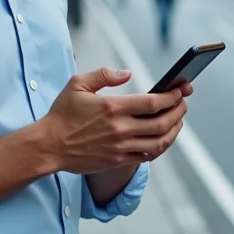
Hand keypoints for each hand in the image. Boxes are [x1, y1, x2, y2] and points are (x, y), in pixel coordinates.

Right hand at [40, 68, 189, 174]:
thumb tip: (127, 73)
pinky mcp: (118, 160)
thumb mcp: (78, 84)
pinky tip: (164, 138)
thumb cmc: (62, 114)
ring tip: (178, 120)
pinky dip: (161, 146)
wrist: (49, 146)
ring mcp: (120, 147)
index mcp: (113, 107)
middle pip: (162, 122)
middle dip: (179, 111)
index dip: (172, 96)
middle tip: (184, 103)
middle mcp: (120, 129)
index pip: (153, 103)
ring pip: (159, 142)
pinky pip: (148, 156)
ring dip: (174, 130)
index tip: (180, 90)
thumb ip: (103, 74)